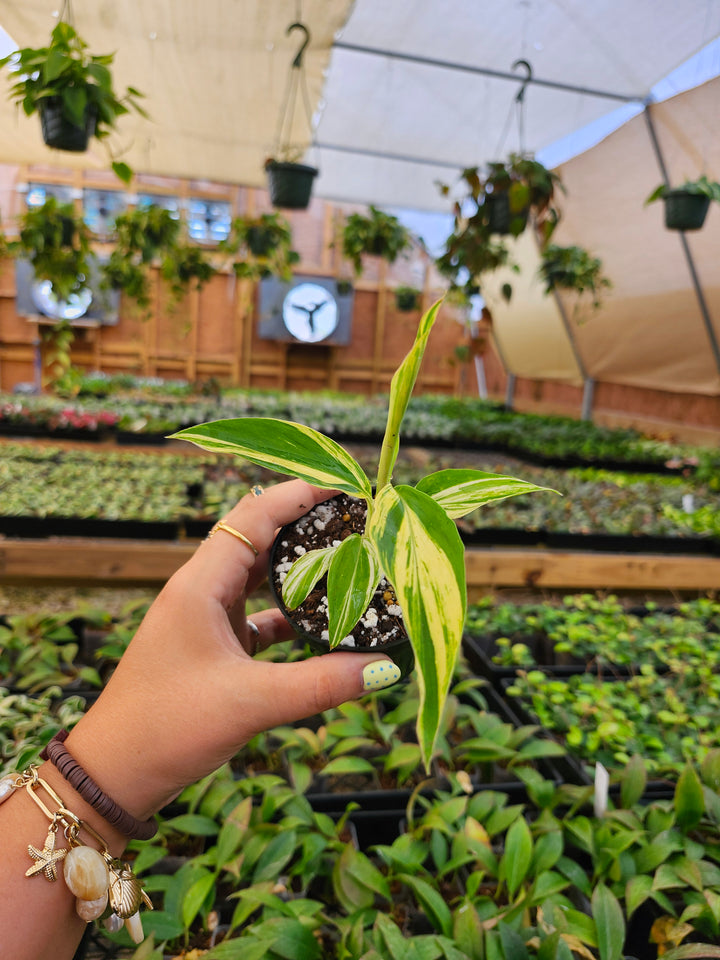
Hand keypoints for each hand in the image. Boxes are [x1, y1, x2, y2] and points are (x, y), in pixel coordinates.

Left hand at [64, 480, 399, 821]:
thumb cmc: (166, 728)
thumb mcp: (250, 702)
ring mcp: (204, 617)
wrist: (113, 773)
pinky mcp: (211, 644)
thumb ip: (320, 684)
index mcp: (200, 584)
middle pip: (258, 536)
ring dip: (298, 566)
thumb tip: (385, 668)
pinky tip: (320, 621)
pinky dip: (288, 612)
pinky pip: (256, 613)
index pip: (255, 515)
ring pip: (258, 574)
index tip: (348, 486)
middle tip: (357, 520)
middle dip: (306, 523)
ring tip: (347, 559)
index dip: (301, 493)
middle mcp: (201, 590)